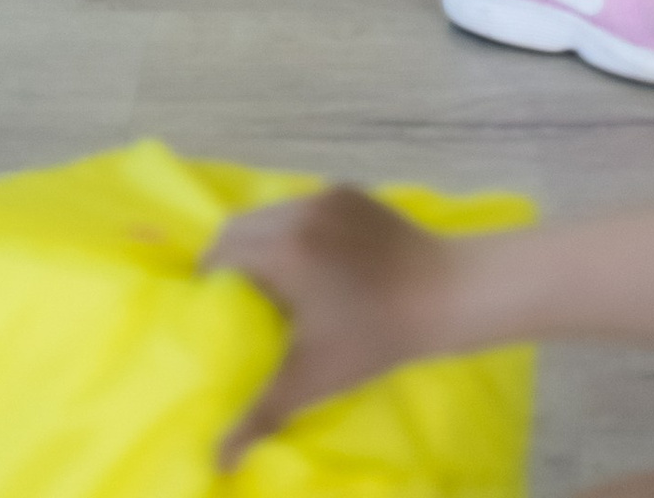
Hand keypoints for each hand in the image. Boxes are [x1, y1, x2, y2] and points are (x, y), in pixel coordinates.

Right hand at [207, 190, 458, 464]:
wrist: (444, 292)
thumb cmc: (373, 336)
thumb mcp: (311, 380)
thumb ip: (259, 415)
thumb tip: (218, 461)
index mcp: (282, 248)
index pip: (221, 252)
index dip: (209, 280)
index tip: (213, 311)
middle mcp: (299, 211)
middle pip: (241, 226)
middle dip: (229, 258)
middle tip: (235, 301)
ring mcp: (328, 196)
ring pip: (272, 212)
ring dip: (261, 241)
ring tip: (269, 283)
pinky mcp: (352, 193)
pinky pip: (305, 206)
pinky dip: (294, 229)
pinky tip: (308, 263)